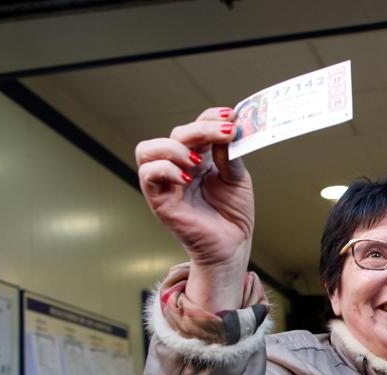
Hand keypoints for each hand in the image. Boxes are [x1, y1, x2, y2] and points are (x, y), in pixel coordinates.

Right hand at [134, 107, 253, 310]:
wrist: (232, 246)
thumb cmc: (233, 215)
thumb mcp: (237, 178)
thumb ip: (229, 154)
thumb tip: (228, 128)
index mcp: (199, 158)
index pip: (195, 126)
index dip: (210, 117)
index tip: (231, 117)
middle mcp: (179, 166)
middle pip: (176, 133)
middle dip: (201, 129)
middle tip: (226, 133)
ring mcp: (166, 182)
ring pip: (148, 149)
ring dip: (175, 147)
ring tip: (199, 161)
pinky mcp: (159, 200)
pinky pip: (148, 175)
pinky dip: (165, 169)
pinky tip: (187, 178)